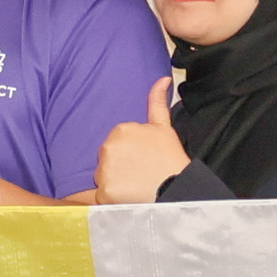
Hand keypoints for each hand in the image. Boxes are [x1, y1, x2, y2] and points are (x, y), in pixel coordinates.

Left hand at [94, 79, 188, 205]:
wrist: (177, 190)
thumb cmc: (171, 160)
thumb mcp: (164, 127)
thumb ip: (157, 102)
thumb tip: (164, 79)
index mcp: (120, 130)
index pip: (116, 144)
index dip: (130, 155)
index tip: (143, 161)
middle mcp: (108, 147)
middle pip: (107, 159)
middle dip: (120, 167)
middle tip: (141, 174)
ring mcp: (104, 170)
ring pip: (103, 177)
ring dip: (115, 182)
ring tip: (136, 186)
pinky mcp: (103, 191)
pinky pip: (99, 196)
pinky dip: (111, 198)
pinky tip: (126, 197)